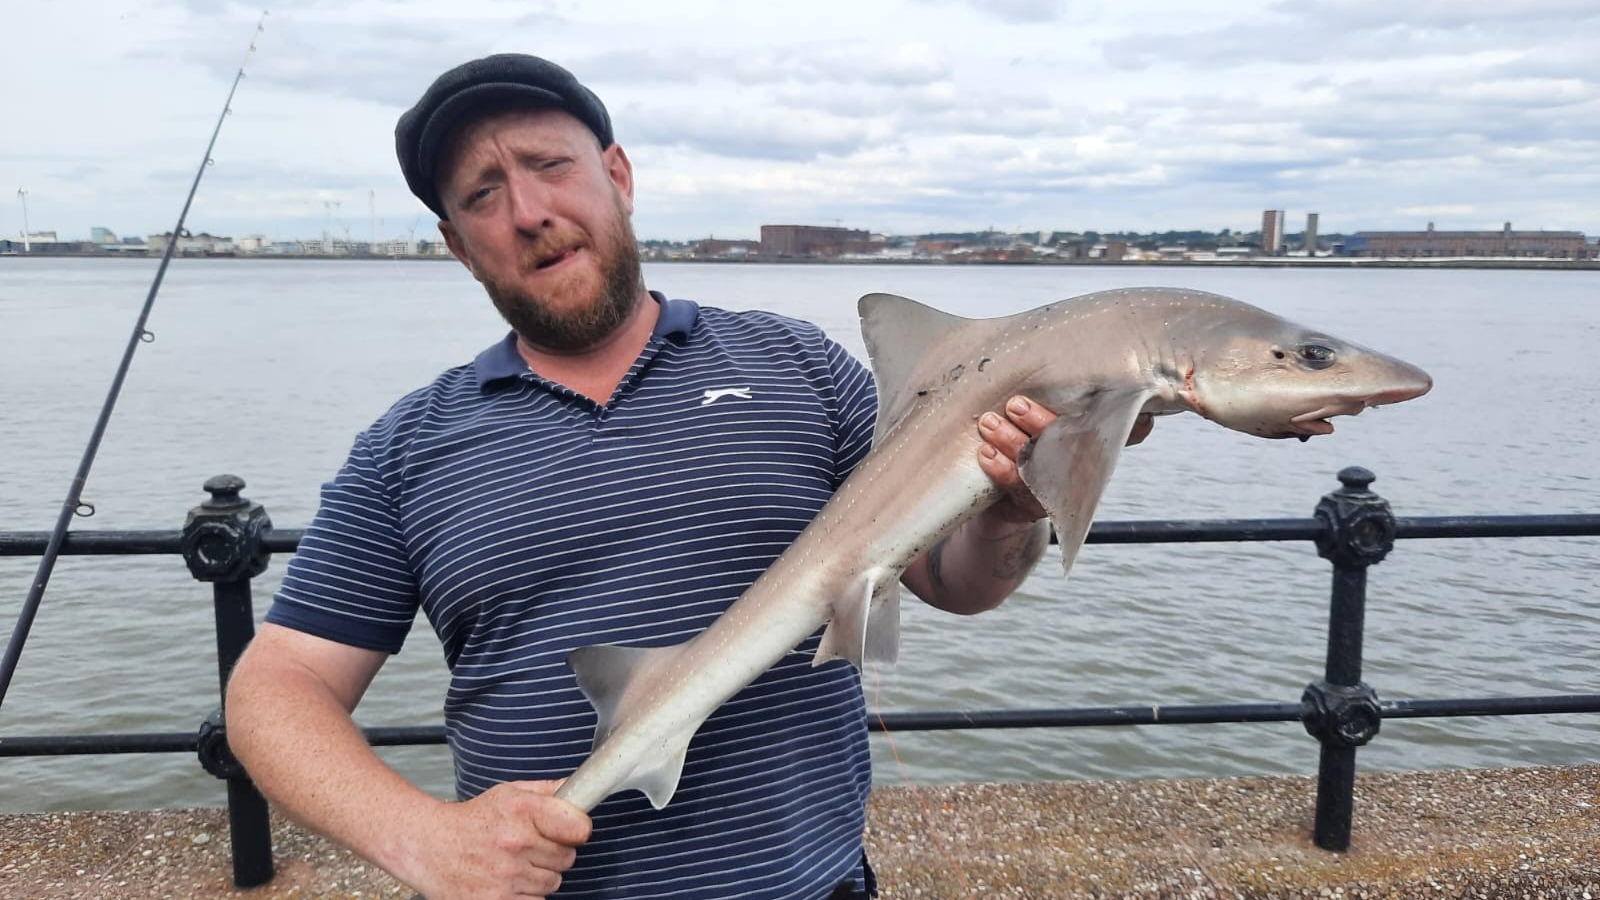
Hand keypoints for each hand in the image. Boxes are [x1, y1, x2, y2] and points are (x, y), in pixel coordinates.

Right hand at [400, 780, 591, 899]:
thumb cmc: (471, 820)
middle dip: (554, 854)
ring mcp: (506, 875)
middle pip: (567, 858)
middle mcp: (515, 843)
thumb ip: (546, 792)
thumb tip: (579, 788)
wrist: (429, 847)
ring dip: (539, 877)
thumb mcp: (507, 794)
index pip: (578, 827)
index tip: (569, 831)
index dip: (576, 830)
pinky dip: (525, 895)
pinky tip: (507, 882)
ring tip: (514, 865)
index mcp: (522, 810)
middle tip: (530, 849)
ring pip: (552, 883)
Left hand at [976, 396, 1153, 524]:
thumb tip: (1061, 341)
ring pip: (1040, 463)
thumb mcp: (1044, 408)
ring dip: (1013, 441)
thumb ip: (1054, 388)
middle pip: (1073, 445)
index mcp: (1095, 437)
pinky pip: (1018, 486)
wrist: (997, 494)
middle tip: (1016, 404)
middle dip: (1042, 422)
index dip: (1133, 425)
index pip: (1126, 430)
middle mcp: (1082, 464)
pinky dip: (1001, 468)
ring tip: (989, 422)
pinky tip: (987, 452)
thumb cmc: (1025, 434)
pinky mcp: (1032, 505)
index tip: (1135, 413)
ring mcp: (1058, 486)